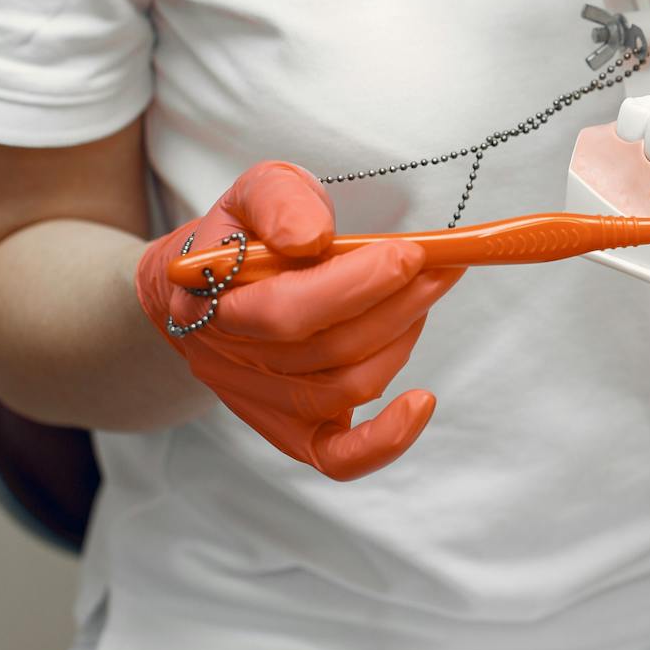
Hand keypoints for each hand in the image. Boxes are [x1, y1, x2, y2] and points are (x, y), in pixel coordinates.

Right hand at [135, 161, 462, 479]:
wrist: (206, 290)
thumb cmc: (246, 237)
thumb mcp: (256, 193)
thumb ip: (279, 202)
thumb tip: (311, 238)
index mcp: (213, 301)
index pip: (286, 309)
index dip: (356, 285)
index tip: (410, 252)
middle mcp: (233, 361)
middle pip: (328, 350)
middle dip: (399, 303)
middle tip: (443, 264)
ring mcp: (262, 402)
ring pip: (347, 387)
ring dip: (403, 337)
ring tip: (427, 289)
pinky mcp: (293, 431)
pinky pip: (338, 457)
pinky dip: (386, 440)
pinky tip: (423, 402)